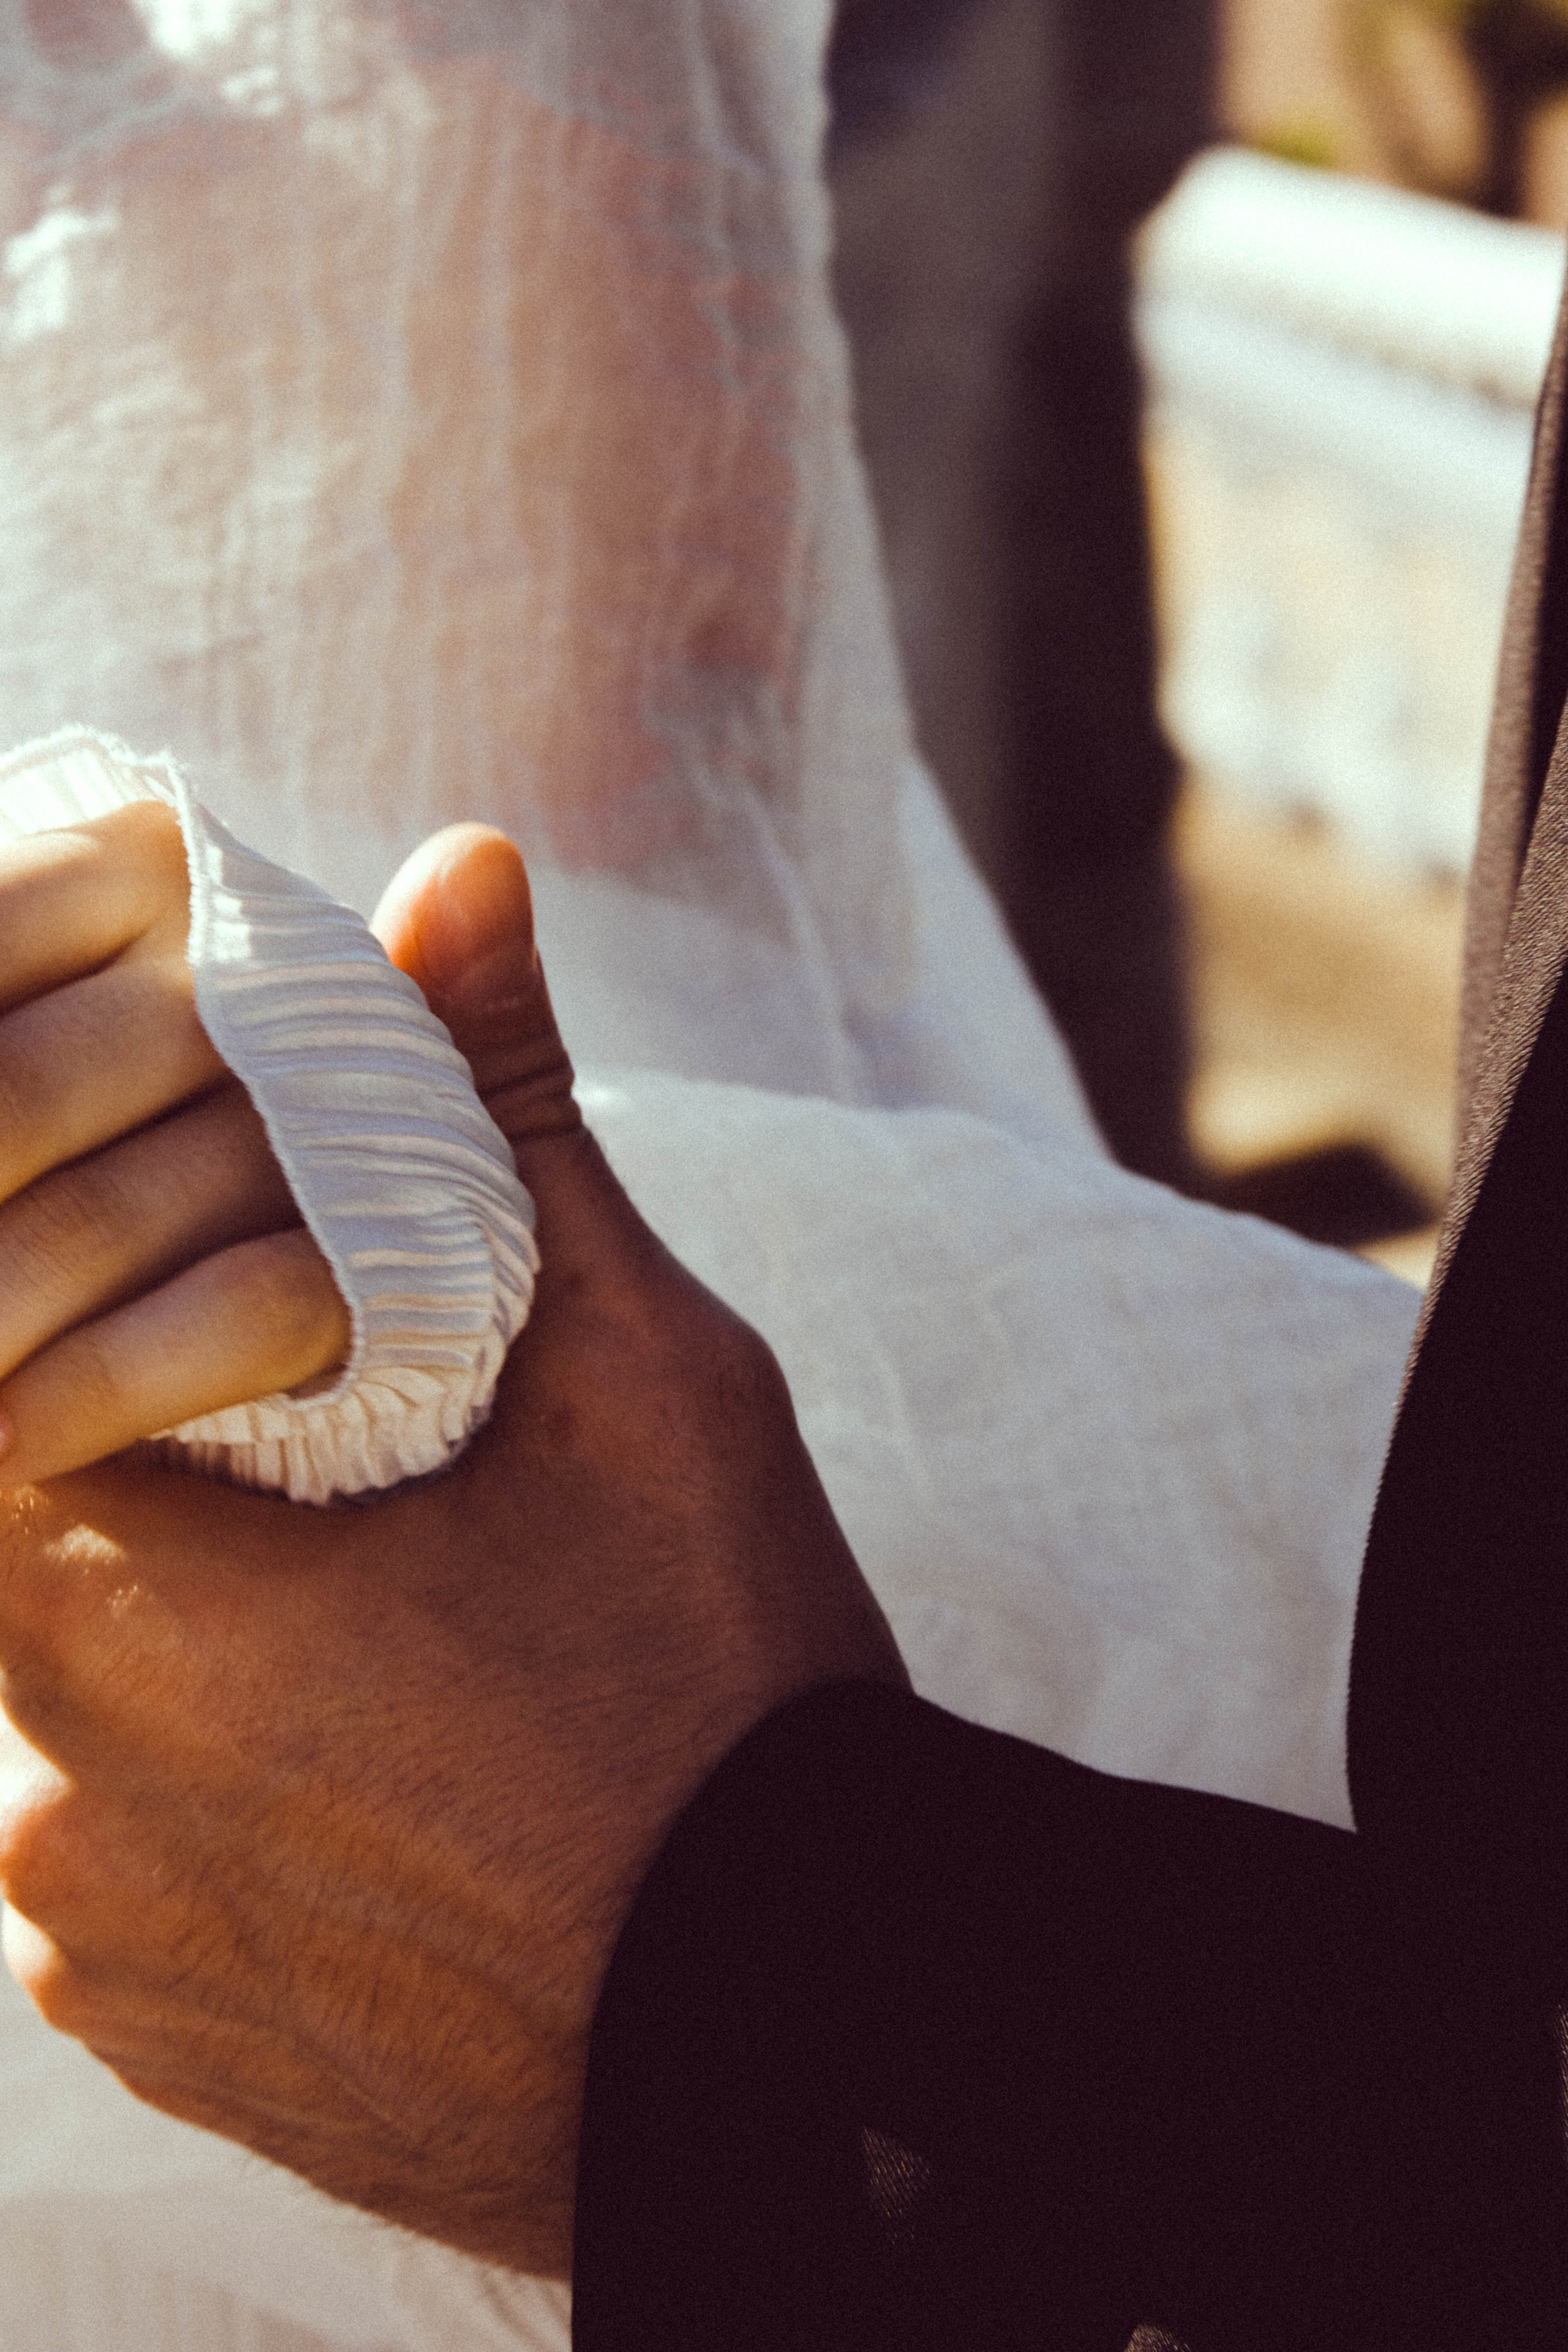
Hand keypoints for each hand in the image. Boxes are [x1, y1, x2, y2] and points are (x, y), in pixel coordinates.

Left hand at [0, 823, 906, 2277]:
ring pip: (54, 1697)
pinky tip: (353, 1752)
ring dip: (165, 1614)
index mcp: (143, 1599)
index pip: (2, 1367)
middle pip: (19, 1525)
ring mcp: (87, 1936)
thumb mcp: (642, 1375)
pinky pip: (99, 1851)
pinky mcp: (146, 2033)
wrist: (810, 2034)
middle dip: (135, 1437)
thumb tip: (456, 872)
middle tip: (308, 1435)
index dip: (82, 1287)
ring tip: (362, 1613)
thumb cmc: (729, 1692)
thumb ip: (506, 1119)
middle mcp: (55, 1791)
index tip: (205, 1286)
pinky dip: (187, 1769)